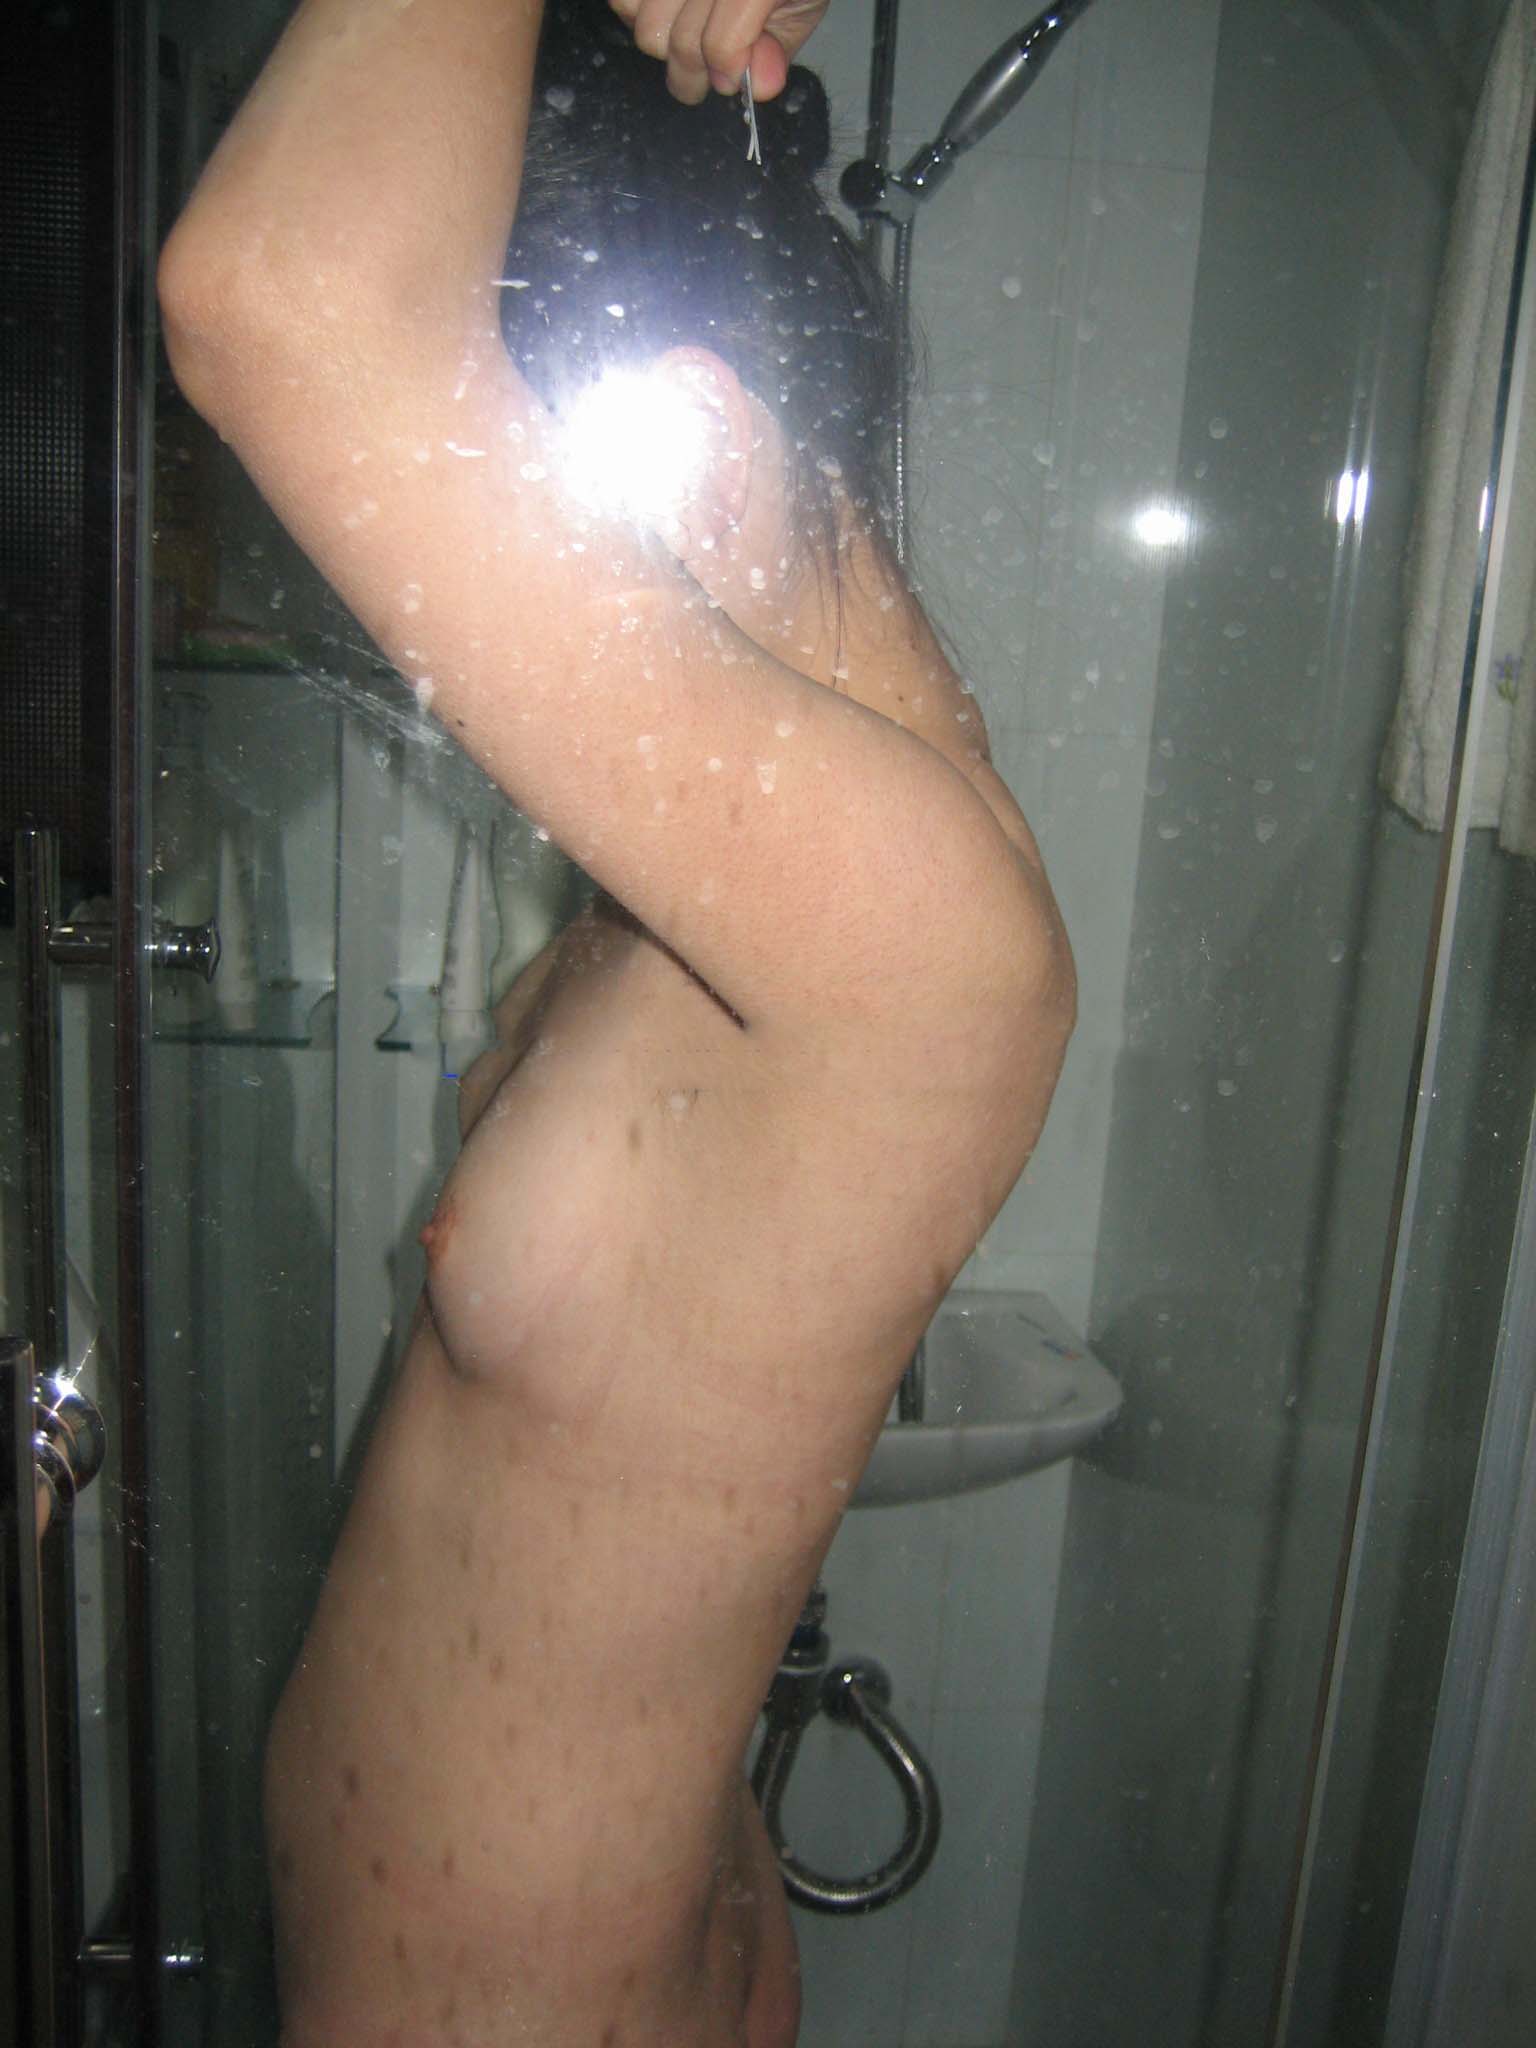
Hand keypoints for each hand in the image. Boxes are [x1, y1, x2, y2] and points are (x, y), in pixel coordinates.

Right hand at [607, 0, 829, 103]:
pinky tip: (667, 11)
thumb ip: (777, 47)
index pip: (721, 43)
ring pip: (644, 25)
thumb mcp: (799, 7)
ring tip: (686, 33)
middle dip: (692, 71)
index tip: (732, 80)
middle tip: (704, 74)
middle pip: (679, 40)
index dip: (726, 72)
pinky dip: (636, 11)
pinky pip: (622, 1)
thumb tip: (757, 85)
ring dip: (664, 41)